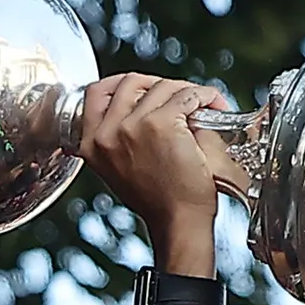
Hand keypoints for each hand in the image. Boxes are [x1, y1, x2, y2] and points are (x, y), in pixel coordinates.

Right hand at [79, 74, 233, 263]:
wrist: (178, 221)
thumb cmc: (158, 202)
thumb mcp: (120, 169)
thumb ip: (118, 139)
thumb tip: (140, 105)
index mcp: (92, 144)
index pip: (95, 94)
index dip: (121, 84)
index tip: (142, 86)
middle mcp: (107, 133)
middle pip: (130, 82)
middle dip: (158, 84)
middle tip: (179, 95)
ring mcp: (133, 126)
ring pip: (161, 87)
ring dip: (186, 91)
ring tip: (202, 106)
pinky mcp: (162, 123)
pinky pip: (186, 95)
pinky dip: (205, 96)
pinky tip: (212, 106)